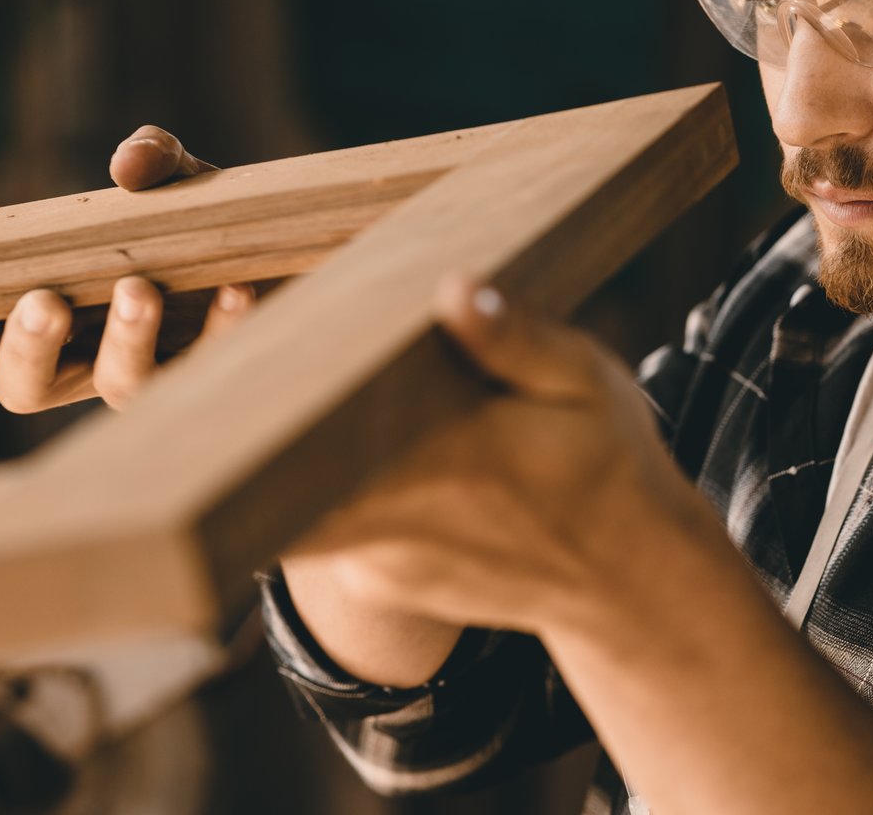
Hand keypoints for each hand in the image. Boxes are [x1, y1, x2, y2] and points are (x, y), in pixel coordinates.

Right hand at [0, 126, 256, 411]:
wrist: (295, 245)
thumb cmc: (204, 217)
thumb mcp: (175, 175)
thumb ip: (149, 157)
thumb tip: (127, 170)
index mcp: (57, 318)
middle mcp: (95, 358)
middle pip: (32, 386)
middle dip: (30, 347)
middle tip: (45, 301)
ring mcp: (158, 372)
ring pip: (123, 385)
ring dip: (126, 339)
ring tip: (139, 290)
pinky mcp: (224, 373)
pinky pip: (217, 363)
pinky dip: (224, 325)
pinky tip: (236, 288)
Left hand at [284, 274, 711, 640]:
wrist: (631, 585)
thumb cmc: (612, 471)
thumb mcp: (587, 384)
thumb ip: (518, 338)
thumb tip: (453, 287)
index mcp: (447, 463)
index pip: (314, 431)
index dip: (261, 383)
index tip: (243, 322)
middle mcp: (399, 526)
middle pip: (274, 472)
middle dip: (247, 412)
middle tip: (241, 339)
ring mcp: (384, 566)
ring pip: (289, 502)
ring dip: (277, 452)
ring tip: (280, 385)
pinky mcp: (384, 582)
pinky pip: (319, 530)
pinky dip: (312, 487)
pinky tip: (339, 442)